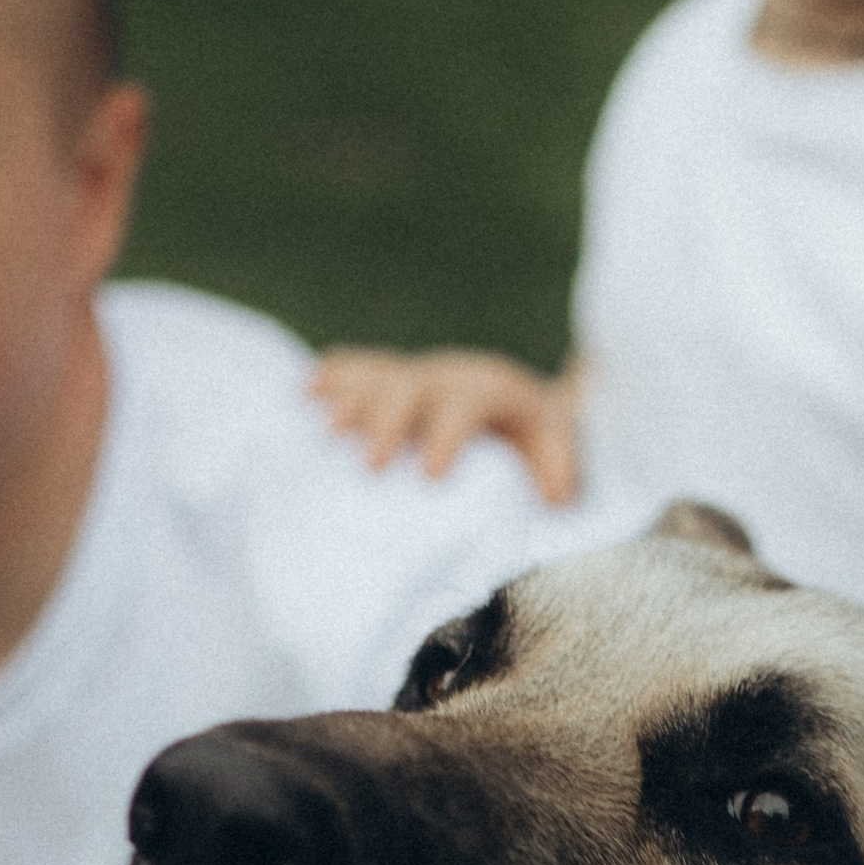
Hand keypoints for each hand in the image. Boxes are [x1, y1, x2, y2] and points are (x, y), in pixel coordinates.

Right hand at [311, 349, 579, 502]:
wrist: (526, 402)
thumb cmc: (539, 439)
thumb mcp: (560, 450)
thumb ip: (560, 469)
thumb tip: (558, 494)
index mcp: (489, 388)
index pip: (465, 403)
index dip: (448, 435)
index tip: (430, 475)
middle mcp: (447, 374)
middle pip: (412, 386)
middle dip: (388, 421)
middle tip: (370, 465)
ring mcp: (415, 374)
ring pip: (379, 376)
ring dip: (350, 399)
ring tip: (327, 431)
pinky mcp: (393, 379)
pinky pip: (359, 369)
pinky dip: (333, 377)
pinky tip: (303, 392)